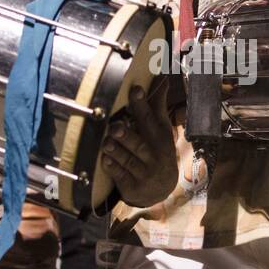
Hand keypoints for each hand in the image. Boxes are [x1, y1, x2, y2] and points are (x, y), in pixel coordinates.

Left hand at [101, 81, 177, 207]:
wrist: (162, 189)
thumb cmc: (158, 151)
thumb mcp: (162, 130)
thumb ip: (158, 106)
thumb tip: (163, 79)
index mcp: (160, 137)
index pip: (152, 118)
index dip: (143, 104)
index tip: (135, 89)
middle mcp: (154, 154)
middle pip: (139, 144)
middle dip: (127, 136)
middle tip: (115, 127)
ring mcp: (144, 172)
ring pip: (128, 161)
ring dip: (116, 151)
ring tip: (106, 143)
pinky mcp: (133, 185)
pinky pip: (121, 176)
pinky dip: (113, 168)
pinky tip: (105, 161)